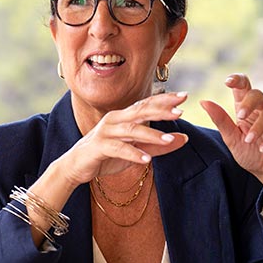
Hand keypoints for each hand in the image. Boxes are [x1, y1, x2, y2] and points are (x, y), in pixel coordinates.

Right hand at [58, 92, 190, 188]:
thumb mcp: (138, 150)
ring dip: (151, 135)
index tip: (184, 96)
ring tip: (168, 140)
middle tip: (179, 111)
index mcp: (124, 117)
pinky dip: (132, 153)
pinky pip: (118, 148)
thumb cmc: (107, 155)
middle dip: (160, 110)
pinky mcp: (98, 147)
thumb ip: (159, 145)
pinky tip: (146, 159)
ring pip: (131, 130)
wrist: (77, 166)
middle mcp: (115, 119)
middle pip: (140, 111)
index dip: (165, 100)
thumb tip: (184, 139)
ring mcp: (105, 132)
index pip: (147, 104)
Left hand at [200, 74, 262, 193]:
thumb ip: (220, 120)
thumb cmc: (248, 152)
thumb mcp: (231, 138)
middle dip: (249, 103)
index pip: (244, 86)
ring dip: (259, 126)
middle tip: (240, 116)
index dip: (237, 80)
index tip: (228, 82)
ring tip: (249, 141)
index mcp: (246, 107)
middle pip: (258, 94)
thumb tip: (203, 102)